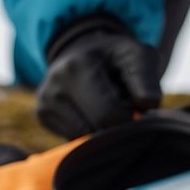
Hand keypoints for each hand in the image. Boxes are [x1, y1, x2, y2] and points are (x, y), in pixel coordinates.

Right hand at [37, 16, 160, 138]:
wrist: (83, 50)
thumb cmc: (116, 57)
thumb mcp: (137, 55)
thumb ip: (146, 77)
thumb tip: (147, 104)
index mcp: (77, 68)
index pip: (109, 116)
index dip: (130, 118)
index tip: (136, 107)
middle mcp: (54, 87)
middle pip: (92, 132)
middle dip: (114, 126)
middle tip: (122, 107)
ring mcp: (44, 102)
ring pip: (81, 139)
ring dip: (100, 130)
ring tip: (104, 106)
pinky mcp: (42, 115)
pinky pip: (71, 139)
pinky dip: (87, 131)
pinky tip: (90, 111)